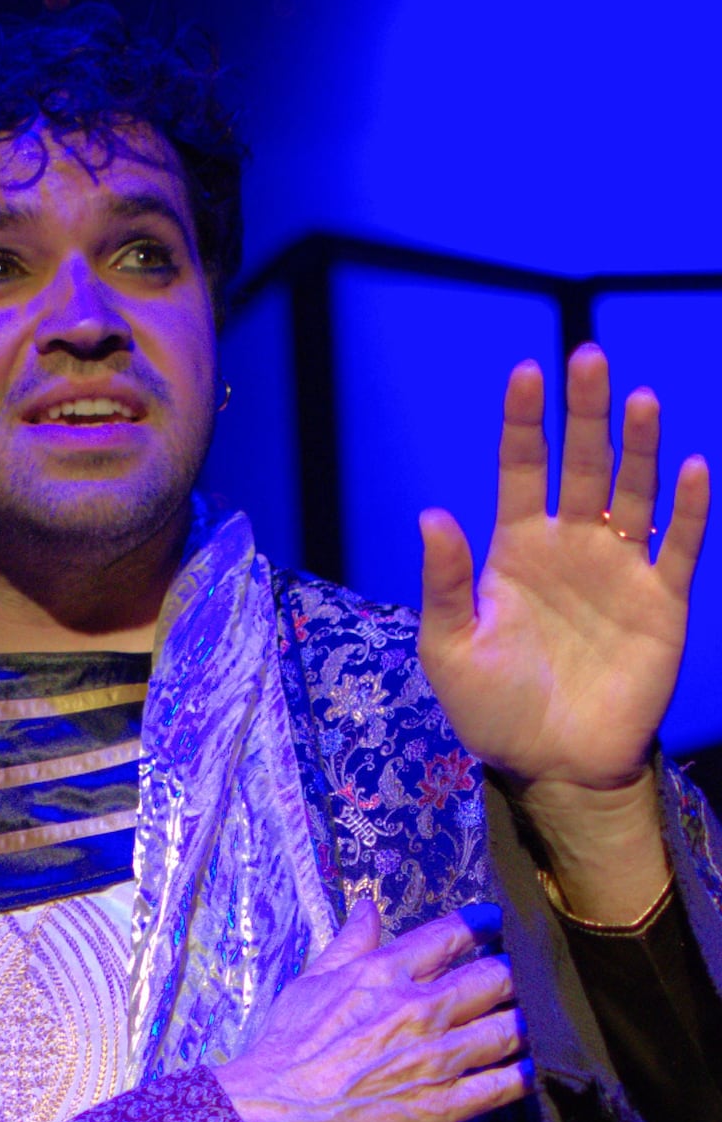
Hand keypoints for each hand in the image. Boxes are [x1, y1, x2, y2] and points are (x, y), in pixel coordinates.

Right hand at [211, 900, 527, 1121]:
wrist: (274, 1112)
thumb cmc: (286, 1049)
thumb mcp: (310, 983)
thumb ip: (348, 945)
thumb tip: (368, 907)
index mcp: (385, 973)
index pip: (450, 936)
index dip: (483, 924)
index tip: (500, 922)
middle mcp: (420, 1008)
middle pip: (496, 977)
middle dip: (521, 972)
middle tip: (534, 973)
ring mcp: (438, 1058)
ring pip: (511, 1028)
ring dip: (534, 1021)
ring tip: (548, 1018)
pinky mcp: (446, 1105)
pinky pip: (505, 1085)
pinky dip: (530, 1074)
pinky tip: (544, 1067)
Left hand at [417, 345, 708, 916]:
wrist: (551, 763)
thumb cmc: (491, 707)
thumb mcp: (449, 647)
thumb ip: (445, 582)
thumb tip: (431, 513)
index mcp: (515, 550)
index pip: (520, 471)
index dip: (524, 423)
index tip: (526, 373)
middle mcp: (570, 546)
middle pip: (581, 465)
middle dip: (585, 413)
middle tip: (588, 358)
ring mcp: (620, 569)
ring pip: (632, 492)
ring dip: (637, 447)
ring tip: (639, 400)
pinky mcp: (662, 601)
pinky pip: (680, 546)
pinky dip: (688, 509)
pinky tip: (690, 469)